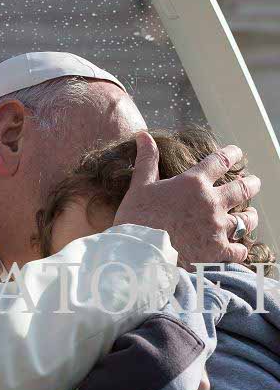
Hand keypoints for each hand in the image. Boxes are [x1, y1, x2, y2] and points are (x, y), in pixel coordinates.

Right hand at [113, 130, 259, 267]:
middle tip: (253, 184)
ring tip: (250, 217)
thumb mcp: (139, 186)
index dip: (232, 154)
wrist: (136, 253)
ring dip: (250, 217)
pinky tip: (237, 248)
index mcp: (193, 183)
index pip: (222, 160)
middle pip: (244, 188)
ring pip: (247, 220)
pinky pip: (239, 250)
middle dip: (252, 184)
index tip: (237, 153)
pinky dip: (239, 249)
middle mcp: (211, 203)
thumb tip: (143, 135)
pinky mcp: (217, 252)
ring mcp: (216, 228)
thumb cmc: (135, 219)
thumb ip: (147, 161)